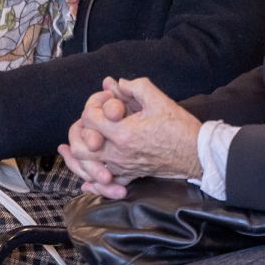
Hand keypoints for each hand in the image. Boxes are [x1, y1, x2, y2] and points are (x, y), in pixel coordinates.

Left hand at [61, 77, 200, 198]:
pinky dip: (93, 179)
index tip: (106, 99)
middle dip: (78, 132)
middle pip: (81, 147)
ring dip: (78, 156)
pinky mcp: (131, 174)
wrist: (196, 154)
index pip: (90, 119)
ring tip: (68, 148)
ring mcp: (124, 167)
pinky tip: (87, 176)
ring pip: (88, 167)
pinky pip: (105, 182)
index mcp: (123, 133)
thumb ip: (135, 86)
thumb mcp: (159, 99)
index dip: (93, 104)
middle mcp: (118, 153)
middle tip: (85, 122)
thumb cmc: (179, 127)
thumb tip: (117, 83)